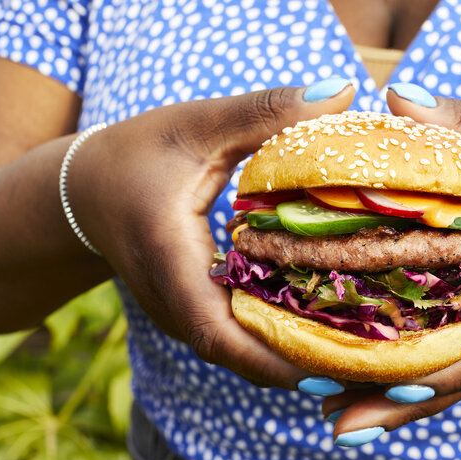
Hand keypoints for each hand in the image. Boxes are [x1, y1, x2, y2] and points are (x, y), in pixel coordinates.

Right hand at [68, 81, 355, 389]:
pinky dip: (281, 344)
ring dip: (298, 360)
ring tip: (365, 356)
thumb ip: (265, 111)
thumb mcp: (197, 125)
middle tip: (376, 367)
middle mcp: (173, 304)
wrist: (85, 192)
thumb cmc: (135, 154)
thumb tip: (342, 90)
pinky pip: (239, 341)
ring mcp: (180, 316)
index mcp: (170, 260)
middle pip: (243, 357)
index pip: (219, 330)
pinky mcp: (191, 314)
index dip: (277, 356)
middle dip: (307, 367)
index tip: (339, 366)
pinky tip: (329, 331)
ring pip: (244, 357)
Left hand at [323, 83, 460, 445]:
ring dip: (395, 392)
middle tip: (334, 421)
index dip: (437, 373)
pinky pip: (451, 347)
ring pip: (452, 369)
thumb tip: (396, 101)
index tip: (381, 391)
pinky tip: (361, 368)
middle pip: (460, 373)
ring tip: (330, 404)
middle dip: (398, 400)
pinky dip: (410, 364)